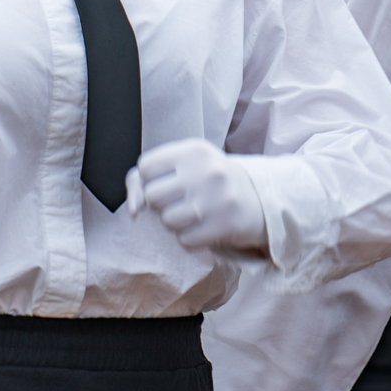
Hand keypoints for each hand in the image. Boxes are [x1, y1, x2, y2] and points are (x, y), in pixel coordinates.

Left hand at [126, 138, 267, 252]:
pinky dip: (189, 238)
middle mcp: (206, 171)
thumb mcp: (182, 164)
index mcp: (193, 150)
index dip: (150, 179)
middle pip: (153, 195)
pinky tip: (202, 227)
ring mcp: (217, 199)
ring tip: (190, 213)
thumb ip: (144, 177)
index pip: (146, 167)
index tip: (166, 181)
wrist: (257, 198)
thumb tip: (133, 209)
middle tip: (178, 199)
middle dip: (160, 202)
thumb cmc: (208, 179)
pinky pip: (185, 240)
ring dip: (174, 222)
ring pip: (167, 220)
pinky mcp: (226, 226)